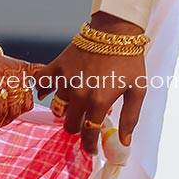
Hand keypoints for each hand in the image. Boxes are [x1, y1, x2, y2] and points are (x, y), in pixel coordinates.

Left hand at [0, 46, 38, 142]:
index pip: (0, 109)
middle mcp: (10, 72)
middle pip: (14, 109)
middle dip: (1, 123)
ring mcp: (21, 70)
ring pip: (26, 103)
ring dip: (14, 115)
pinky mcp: (26, 68)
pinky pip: (40, 84)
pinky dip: (40, 93)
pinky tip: (29, 99)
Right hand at [34, 13, 146, 156]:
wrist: (116, 30)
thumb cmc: (129, 59)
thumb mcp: (138, 89)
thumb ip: (130, 117)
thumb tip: (124, 142)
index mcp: (99, 102)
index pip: (89, 134)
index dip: (89, 145)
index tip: (91, 149)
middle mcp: (80, 94)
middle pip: (70, 124)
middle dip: (78, 129)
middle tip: (84, 124)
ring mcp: (66, 80)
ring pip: (58, 107)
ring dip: (65, 111)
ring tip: (74, 107)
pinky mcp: (58, 66)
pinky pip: (41, 81)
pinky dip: (41, 89)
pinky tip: (45, 93)